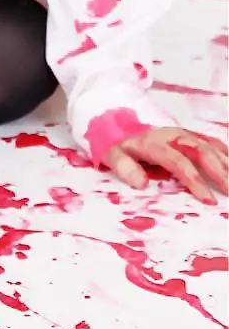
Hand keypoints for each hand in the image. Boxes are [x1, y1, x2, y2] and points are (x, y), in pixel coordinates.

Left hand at [102, 126, 228, 203]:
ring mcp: (185, 135)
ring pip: (211, 147)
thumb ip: (123, 167)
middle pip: (201, 151)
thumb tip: (141, 183)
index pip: (177, 160)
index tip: (208, 200)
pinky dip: (227, 156)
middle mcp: (173, 136)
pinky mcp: (192, 136)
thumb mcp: (112, 155)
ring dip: (228, 164)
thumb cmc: (121, 148)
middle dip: (220, 172)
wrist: (122, 129)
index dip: (193, 179)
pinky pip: (214, 144)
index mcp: (154, 142)